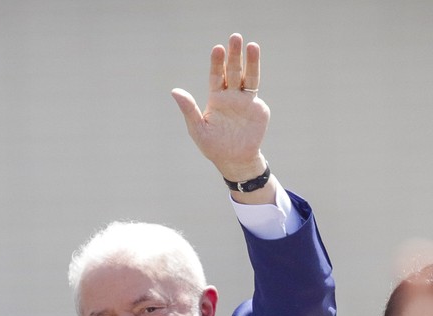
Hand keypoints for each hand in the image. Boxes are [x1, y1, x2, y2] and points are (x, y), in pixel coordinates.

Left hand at [172, 33, 273, 202]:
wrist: (235, 161)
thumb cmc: (214, 146)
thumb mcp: (197, 129)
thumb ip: (188, 109)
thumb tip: (174, 91)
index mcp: (216, 97)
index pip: (216, 75)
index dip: (217, 62)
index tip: (217, 49)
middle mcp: (231, 95)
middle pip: (233, 70)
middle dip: (234, 55)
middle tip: (235, 37)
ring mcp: (246, 101)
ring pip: (249, 77)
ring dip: (251, 62)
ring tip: (252, 45)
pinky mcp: (258, 109)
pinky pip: (256, 94)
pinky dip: (254, 82)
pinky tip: (253, 70)